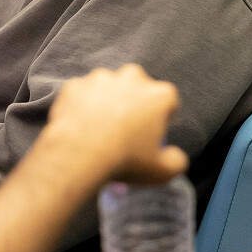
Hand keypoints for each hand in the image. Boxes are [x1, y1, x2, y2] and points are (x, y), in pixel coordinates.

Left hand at [43, 65, 189, 185]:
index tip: (151, 134)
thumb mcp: (160, 172)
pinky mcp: (75, 85)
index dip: (161, 119)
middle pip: (138, 88)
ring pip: (108, 88)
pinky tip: (79, 126)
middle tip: (124, 130)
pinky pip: (81, 94)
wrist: (78, 155)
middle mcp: (133, 78)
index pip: (168, 102)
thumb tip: (175, 156)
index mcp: (160, 95)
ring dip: (106, 102)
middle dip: (134, 103)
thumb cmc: (123, 162)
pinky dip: (81, 106)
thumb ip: (176, 162)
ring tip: (99, 129)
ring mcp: (101, 78)